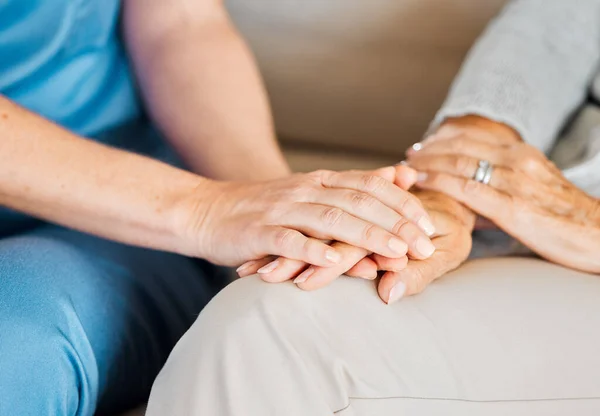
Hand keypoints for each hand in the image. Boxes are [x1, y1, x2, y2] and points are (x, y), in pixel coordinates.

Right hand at [238, 191, 472, 303]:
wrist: (207, 211)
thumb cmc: (264, 209)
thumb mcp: (310, 192)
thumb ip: (352, 187)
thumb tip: (399, 176)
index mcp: (320, 181)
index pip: (370, 185)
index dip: (402, 203)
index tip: (429, 224)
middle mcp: (305, 190)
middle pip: (358, 201)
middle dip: (396, 223)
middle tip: (426, 245)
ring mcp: (281, 210)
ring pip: (330, 219)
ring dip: (366, 235)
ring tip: (396, 252)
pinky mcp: (258, 232)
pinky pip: (289, 240)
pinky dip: (313, 250)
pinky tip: (335, 262)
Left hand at [407, 117, 599, 272]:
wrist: (599, 234)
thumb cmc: (563, 216)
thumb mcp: (535, 187)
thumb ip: (502, 185)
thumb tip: (469, 196)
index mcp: (522, 152)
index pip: (472, 136)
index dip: (442, 138)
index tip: (422, 145)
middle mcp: (517, 160)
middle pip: (461, 146)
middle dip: (429, 149)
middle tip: (408, 155)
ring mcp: (515, 182)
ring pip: (460, 163)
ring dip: (428, 163)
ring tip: (407, 168)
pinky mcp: (513, 208)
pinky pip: (468, 190)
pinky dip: (440, 183)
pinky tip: (422, 183)